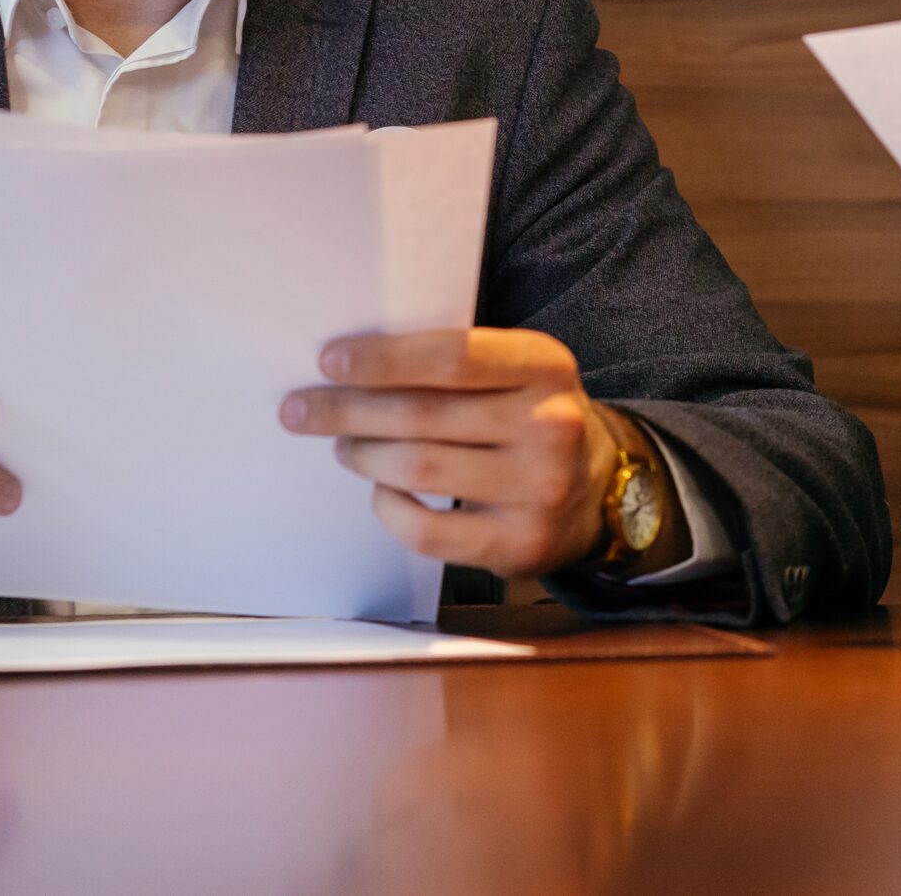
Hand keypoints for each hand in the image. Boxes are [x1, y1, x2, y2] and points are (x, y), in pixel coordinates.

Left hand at [280, 327, 622, 576]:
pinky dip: (389, 508)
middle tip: (301, 410)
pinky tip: (382, 491)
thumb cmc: (532, 418)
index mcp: (547, 366)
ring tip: (344, 446)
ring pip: (417, 469)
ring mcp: (539, 488)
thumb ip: (458, 365)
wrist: (598, 490)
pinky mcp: (518, 543)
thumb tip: (352, 366)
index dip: (385, 358)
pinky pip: (425, 530)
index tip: (330, 361)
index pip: (454, 356)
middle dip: (348, 410)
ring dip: (364, 455)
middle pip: (423, 414)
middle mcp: (550, 425)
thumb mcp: (518, 373)